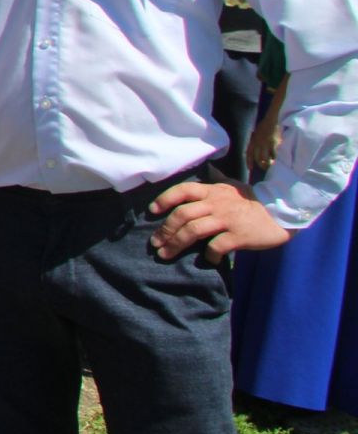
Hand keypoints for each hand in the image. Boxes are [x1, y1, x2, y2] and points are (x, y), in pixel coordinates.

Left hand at [150, 179, 292, 263]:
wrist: (281, 213)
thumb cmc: (252, 201)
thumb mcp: (232, 187)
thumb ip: (214, 184)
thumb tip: (205, 173)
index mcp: (212, 191)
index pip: (182, 190)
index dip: (164, 199)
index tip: (153, 211)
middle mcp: (216, 203)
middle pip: (182, 215)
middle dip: (165, 230)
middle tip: (156, 243)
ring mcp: (227, 219)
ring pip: (193, 231)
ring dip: (176, 244)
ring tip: (165, 254)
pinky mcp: (239, 236)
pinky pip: (216, 246)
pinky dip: (208, 255)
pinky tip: (208, 259)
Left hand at [247, 115, 281, 173]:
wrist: (271, 120)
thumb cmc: (264, 126)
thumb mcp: (256, 133)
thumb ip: (254, 141)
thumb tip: (254, 150)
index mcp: (252, 141)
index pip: (249, 153)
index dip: (248, 161)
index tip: (249, 168)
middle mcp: (257, 143)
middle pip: (257, 157)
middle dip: (260, 164)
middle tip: (264, 167)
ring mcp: (265, 144)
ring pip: (265, 157)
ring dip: (267, 163)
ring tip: (270, 164)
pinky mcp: (273, 143)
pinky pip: (273, 154)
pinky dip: (274, 157)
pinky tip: (275, 159)